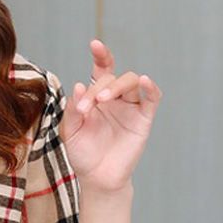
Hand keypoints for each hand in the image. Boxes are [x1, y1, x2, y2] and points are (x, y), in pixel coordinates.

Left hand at [59, 38, 162, 192]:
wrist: (97, 178)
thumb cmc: (83, 154)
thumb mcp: (70, 132)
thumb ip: (72, 110)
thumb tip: (79, 85)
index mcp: (96, 97)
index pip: (101, 70)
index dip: (101, 55)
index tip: (95, 44)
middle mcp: (114, 98)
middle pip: (111, 78)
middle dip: (96, 89)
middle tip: (85, 108)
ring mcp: (130, 107)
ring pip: (131, 82)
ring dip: (116, 85)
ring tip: (102, 99)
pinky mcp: (143, 119)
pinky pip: (152, 98)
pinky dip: (150, 87)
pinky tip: (144, 81)